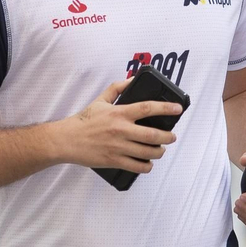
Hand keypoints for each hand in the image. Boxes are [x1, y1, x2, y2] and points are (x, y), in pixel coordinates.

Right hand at [56, 78, 182, 174]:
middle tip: (171, 136)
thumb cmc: (84, 120)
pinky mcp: (114, 161)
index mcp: (120, 113)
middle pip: (153, 135)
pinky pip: (137, 167)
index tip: (178, 109)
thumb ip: (117, 88)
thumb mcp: (101, 100)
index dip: (166, 108)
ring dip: (159, 152)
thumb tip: (132, 80)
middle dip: (168, 137)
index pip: (148, 108)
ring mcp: (118, 147)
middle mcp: (121, 130)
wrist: (67, 140)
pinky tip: (148, 163)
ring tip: (161, 149)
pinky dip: (147, 166)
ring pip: (148, 152)